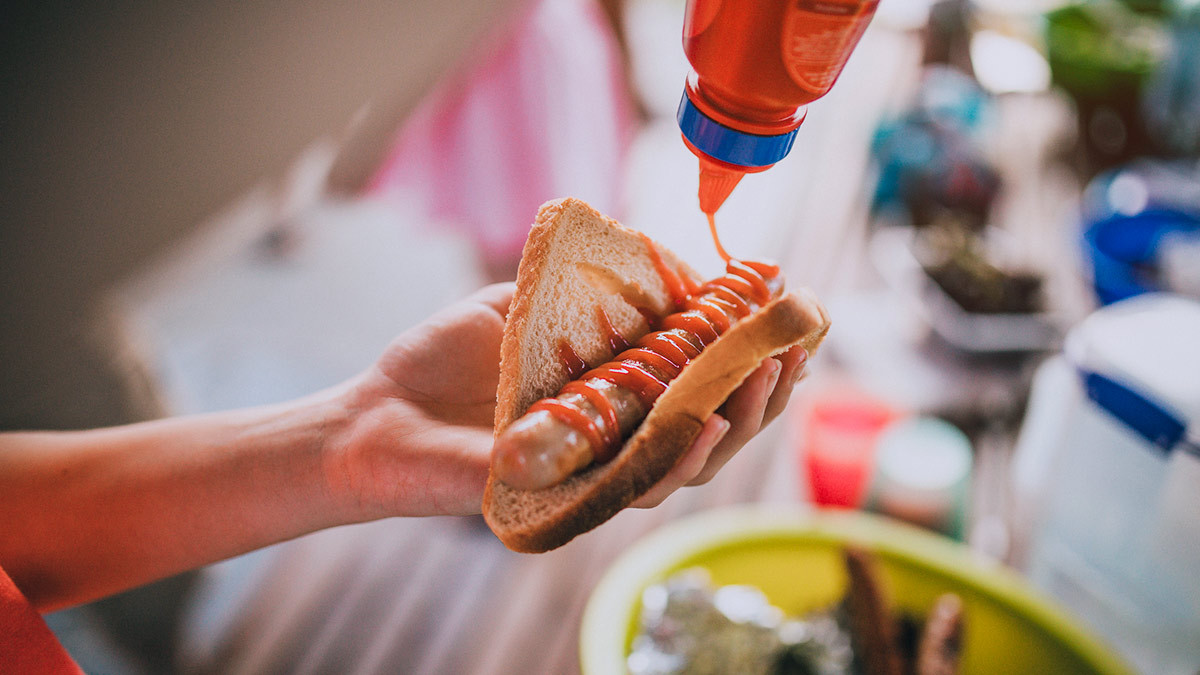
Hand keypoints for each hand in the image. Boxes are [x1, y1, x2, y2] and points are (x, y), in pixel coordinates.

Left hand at [326, 284, 808, 518]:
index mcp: (615, 399)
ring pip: (686, 464)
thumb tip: (671, 263)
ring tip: (767, 377)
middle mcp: (616, 442)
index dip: (751, 360)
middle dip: (761, 392)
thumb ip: (589, 286)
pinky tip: (711, 422)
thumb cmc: (444, 360)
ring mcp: (595, 475)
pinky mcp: (566, 503)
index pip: (700, 385)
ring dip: (737, 421)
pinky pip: (632, 489)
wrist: (374, 413)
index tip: (794, 325)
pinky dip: (677, 458)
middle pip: (710, 428)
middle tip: (795, 352)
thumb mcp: (522, 302)